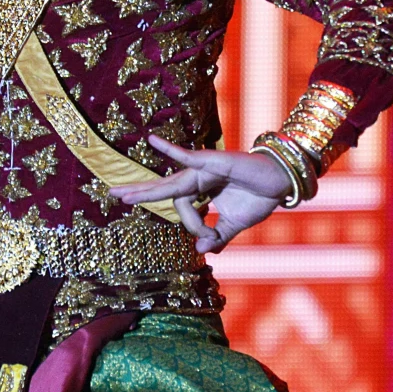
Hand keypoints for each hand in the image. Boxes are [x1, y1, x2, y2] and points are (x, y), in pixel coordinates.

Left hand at [108, 137, 293, 253]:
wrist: (281, 183)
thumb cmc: (259, 199)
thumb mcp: (234, 225)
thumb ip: (218, 237)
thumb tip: (203, 252)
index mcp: (201, 192)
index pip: (183, 211)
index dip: (193, 226)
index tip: (209, 237)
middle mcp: (198, 179)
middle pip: (162, 188)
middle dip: (137, 193)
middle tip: (111, 194)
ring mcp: (203, 169)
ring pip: (170, 183)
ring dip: (146, 190)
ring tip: (120, 195)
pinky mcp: (212, 161)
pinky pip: (187, 155)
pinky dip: (169, 149)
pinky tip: (151, 139)